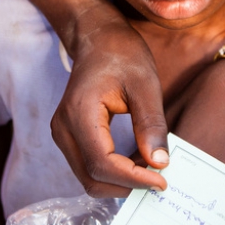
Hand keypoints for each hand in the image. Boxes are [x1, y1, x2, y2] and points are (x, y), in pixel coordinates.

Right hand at [50, 16, 169, 197]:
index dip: (132, 179)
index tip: (162, 181)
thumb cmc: (122, 55)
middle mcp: (63, 128)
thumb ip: (151, 125)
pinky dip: (113, 173)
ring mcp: (62, 134)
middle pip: (91, 177)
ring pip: (88, 177)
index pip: (102, 163)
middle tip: (159, 178)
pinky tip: (136, 161)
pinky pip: (89, 166)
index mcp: (79, 113)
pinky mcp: (69, 137)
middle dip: (126, 185)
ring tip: (149, 168)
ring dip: (120, 181)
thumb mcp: (145, 85)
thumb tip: (160, 163)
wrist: (98, 39)